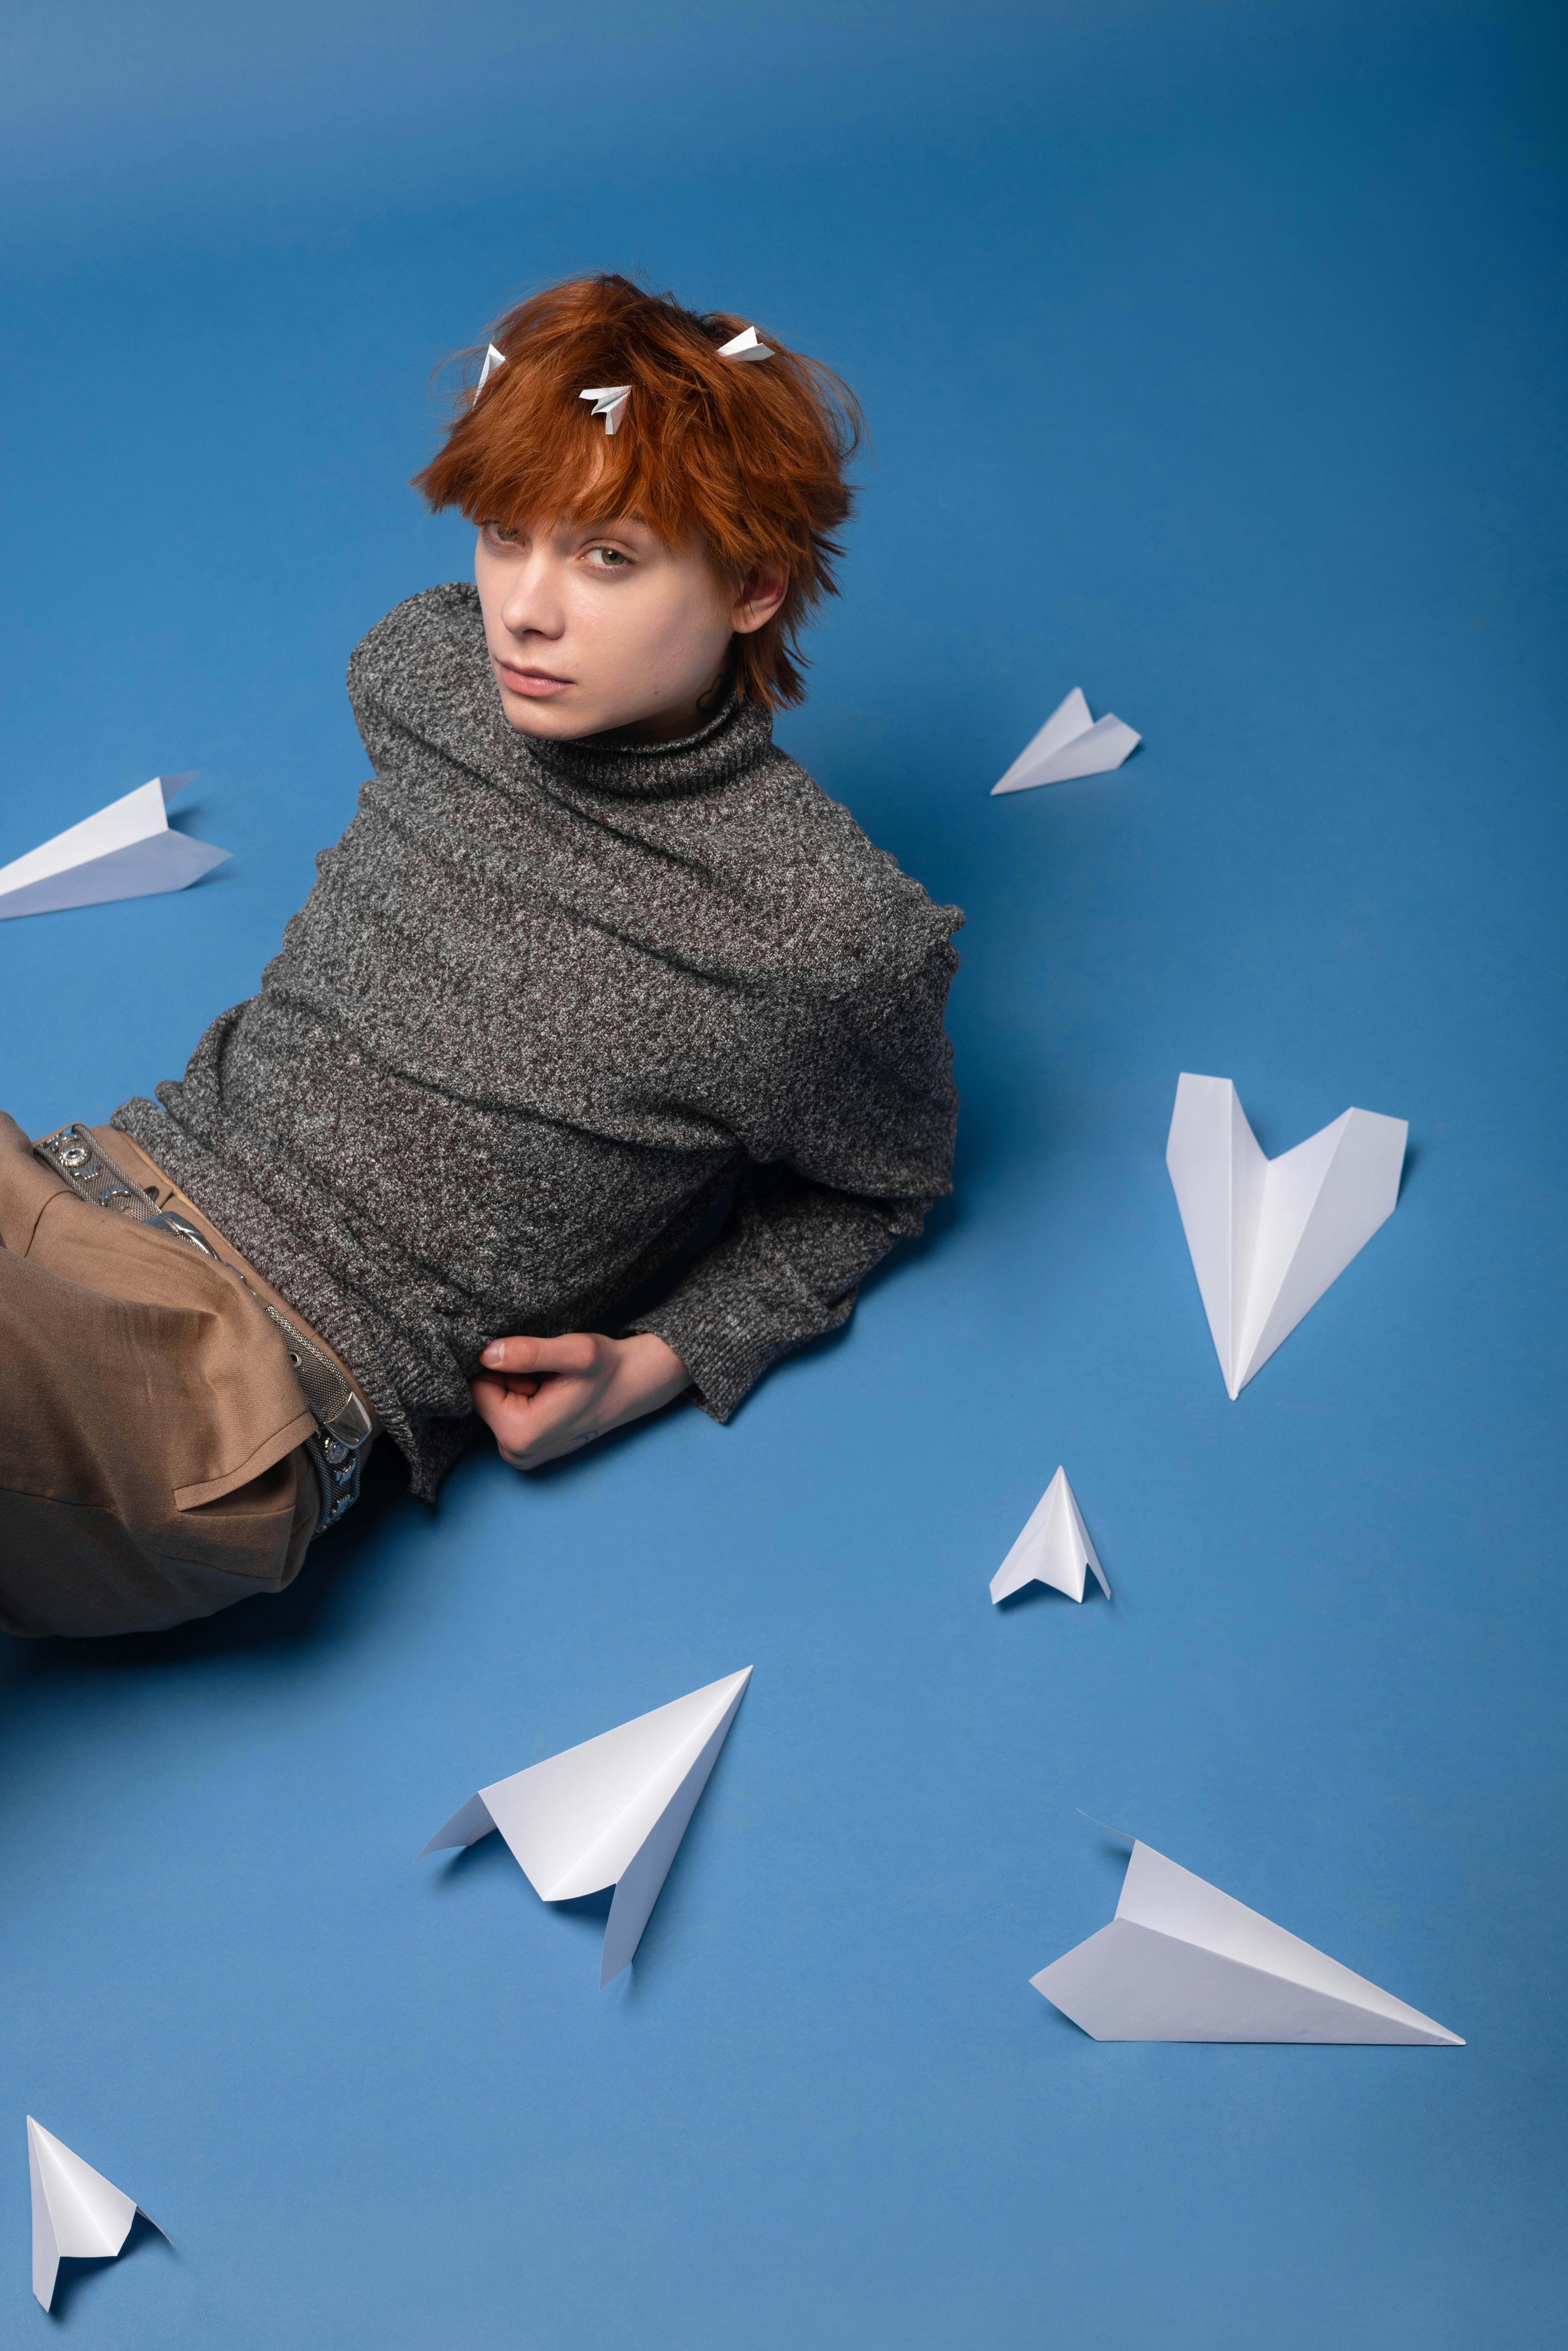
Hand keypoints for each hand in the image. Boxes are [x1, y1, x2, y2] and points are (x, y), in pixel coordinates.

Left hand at [470, 1331, 691, 1469]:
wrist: (631, 1385)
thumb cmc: (606, 1367)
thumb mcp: (574, 1351)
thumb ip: (529, 1352)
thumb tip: (486, 1354)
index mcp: (520, 1433)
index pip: (478, 1388)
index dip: (504, 1369)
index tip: (537, 1369)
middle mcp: (515, 1453)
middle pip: (485, 1399)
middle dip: (510, 1380)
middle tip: (547, 1377)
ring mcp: (520, 1455)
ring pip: (495, 1405)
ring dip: (518, 1389)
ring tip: (551, 1386)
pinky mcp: (525, 1451)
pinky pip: (506, 1416)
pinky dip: (523, 1400)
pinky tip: (550, 1397)